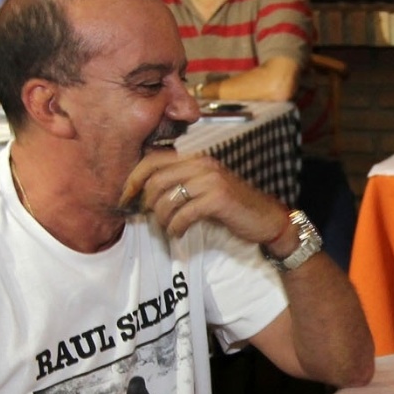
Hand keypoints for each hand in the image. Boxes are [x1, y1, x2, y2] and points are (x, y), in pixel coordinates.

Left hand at [123, 148, 289, 245]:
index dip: (133, 179)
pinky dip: (175, 227)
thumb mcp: (205, 190)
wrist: (267, 219)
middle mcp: (202, 164)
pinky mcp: (218, 198)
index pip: (153, 160)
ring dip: (161, 219)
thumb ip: (181, 186)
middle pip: (155, 180)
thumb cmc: (233, 208)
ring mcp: (211, 180)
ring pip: (167, 198)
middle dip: (147, 203)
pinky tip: (178, 233)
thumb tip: (145, 197)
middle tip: (150, 219)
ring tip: (167, 228)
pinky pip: (184, 213)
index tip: (126, 198)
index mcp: (195, 159)